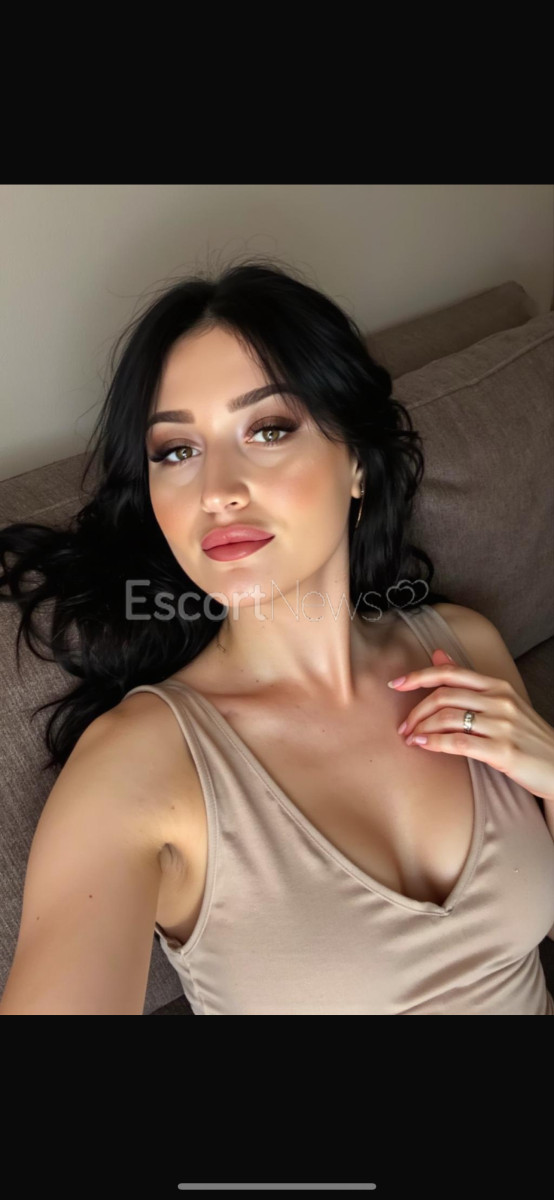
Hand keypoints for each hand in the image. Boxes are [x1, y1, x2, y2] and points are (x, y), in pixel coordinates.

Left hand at [391, 647, 553, 802]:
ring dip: (421, 729)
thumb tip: (438, 654)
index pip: (450, 673)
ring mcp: (502, 725)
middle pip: (443, 696)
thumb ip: (468, 681)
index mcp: (497, 686)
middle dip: (416, 711)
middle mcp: (499, 700)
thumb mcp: (500, 702)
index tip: (396, 684)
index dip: (419, 675)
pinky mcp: (503, 750)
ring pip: (447, 718)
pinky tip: (424, 746)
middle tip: (404, 727)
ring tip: (411, 739)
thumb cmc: (525, 735)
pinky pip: (458, 742)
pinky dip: (435, 743)